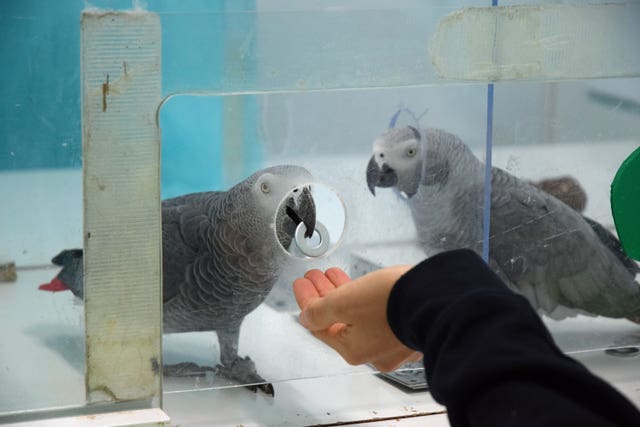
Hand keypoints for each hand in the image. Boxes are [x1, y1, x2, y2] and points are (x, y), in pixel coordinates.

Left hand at [293, 266, 421, 371]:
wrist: (438, 298)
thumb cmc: (393, 303)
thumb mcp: (344, 302)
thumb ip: (320, 310)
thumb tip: (306, 317)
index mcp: (353, 350)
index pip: (319, 325)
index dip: (307, 301)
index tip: (302, 284)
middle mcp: (374, 352)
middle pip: (339, 321)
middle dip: (325, 295)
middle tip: (316, 277)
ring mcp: (394, 342)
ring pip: (360, 317)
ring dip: (345, 294)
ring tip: (335, 275)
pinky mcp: (410, 328)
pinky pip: (379, 314)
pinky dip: (366, 298)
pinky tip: (364, 285)